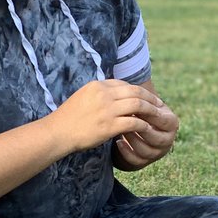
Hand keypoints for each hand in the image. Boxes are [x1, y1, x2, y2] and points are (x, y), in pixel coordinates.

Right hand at [49, 79, 166, 153]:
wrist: (57, 133)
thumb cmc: (69, 118)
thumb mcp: (84, 98)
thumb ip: (101, 95)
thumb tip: (117, 96)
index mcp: (97, 86)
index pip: (124, 84)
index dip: (138, 90)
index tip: (147, 97)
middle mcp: (103, 94)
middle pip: (135, 92)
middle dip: (150, 98)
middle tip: (160, 105)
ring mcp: (107, 110)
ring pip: (138, 105)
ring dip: (151, 110)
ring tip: (158, 116)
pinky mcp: (109, 125)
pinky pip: (134, 122)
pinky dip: (144, 125)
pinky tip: (148, 129)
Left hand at [115, 98, 177, 168]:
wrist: (136, 128)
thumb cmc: (141, 112)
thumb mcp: (146, 105)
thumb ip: (144, 102)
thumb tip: (133, 94)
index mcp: (172, 124)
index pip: (163, 121)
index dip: (148, 115)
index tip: (132, 107)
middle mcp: (168, 140)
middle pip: (157, 138)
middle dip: (140, 129)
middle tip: (125, 120)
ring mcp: (157, 153)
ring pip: (146, 150)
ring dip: (133, 140)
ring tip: (121, 129)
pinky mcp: (144, 162)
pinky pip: (136, 160)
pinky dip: (126, 152)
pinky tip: (118, 142)